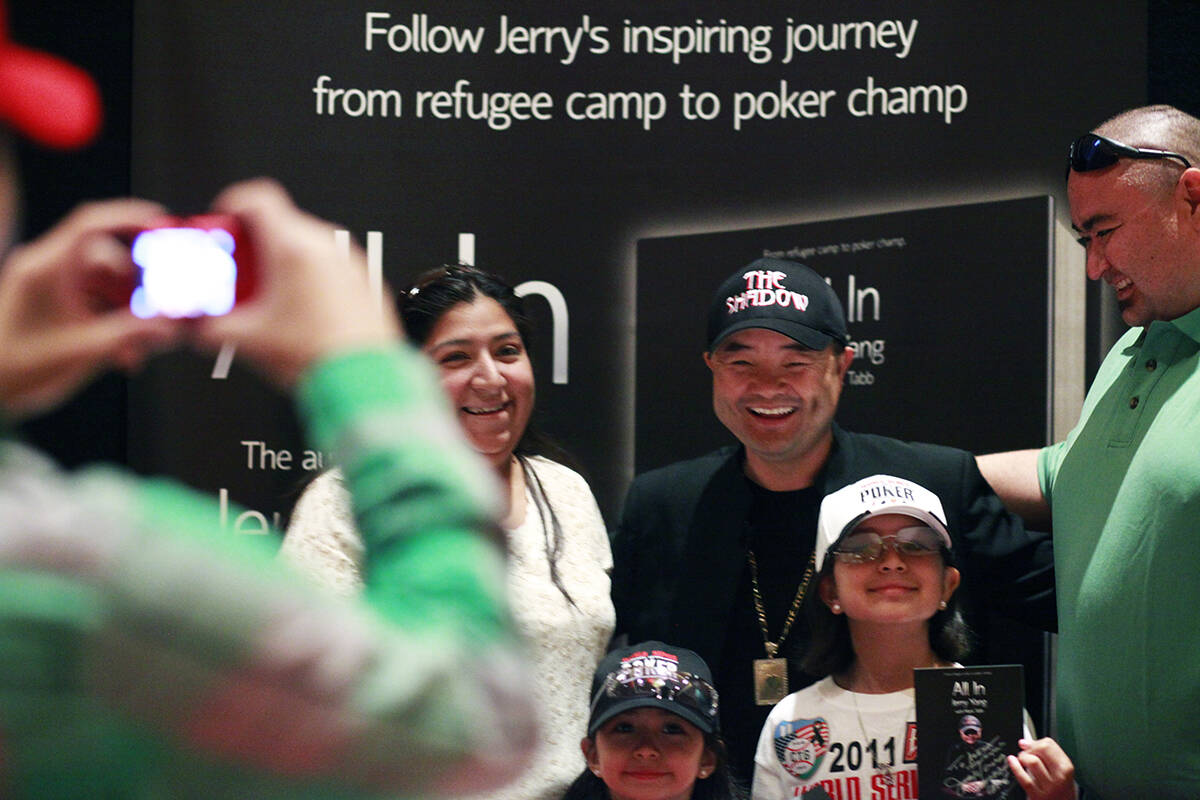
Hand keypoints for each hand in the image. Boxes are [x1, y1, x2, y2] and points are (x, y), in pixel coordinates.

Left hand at [0, 198, 177, 419]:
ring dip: (127, 311)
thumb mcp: (82, 351)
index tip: (160, 221)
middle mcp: (47, 269)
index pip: (90, 225)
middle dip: (136, 285)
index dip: (128, 217)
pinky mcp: (55, 301)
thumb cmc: (18, 368)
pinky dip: (113, 321)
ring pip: (105, 282)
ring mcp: (51, 284)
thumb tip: (167, 327)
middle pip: (107, 257)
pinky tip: (123, 352)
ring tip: (136, 346)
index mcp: (46, 269)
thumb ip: (129, 335)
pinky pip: (95, 300)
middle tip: (156, 309)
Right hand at [190, 179, 399, 386]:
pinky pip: (332, 266)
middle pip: (281, 224)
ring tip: (271, 299)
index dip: (234, 203)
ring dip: (284, 262)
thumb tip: (200, 326)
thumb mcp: (250, 340)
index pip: (258, 197)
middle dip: (255, 245)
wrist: (365, 381)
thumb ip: (213, 327)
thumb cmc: (319, 357)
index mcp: (294, 248)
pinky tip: (303, 311)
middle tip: (239, 274)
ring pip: (308, 246)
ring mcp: (350, 262)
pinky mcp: (366, 280)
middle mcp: (326, 246)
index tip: (225, 221)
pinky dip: (313, 278)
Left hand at [1007, 737, 1075, 799]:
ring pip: (1033, 761)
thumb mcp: (1059, 770)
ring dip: (1023, 757)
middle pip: (1042, 749)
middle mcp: (1060, 777)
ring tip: (1022, 760)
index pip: (1049, 744)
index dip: (1035, 742)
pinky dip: (1015, 766)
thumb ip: (1046, 755)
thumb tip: (1024, 742)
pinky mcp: (1037, 796)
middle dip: (1029, 748)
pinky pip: (1023, 778)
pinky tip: (1012, 761)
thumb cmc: (1059, 788)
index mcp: (1066, 767)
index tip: (1029, 744)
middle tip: (1026, 753)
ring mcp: (1049, 788)